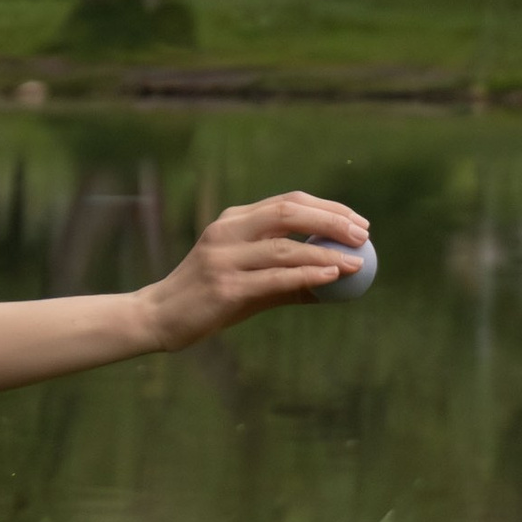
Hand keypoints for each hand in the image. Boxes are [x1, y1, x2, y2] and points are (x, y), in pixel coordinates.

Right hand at [139, 194, 369, 352]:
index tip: (358, 224)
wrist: (159, 318)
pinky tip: (331, 276)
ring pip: (284, 246)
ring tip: (356, 262)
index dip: (328, 209)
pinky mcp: (224, 287)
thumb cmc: (209, 300)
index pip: (288, 202)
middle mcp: (227, 232)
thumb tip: (338, 277)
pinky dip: (307, 274)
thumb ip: (288, 275)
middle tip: (363, 236)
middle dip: (331, 221)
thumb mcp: (249, 280)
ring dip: (325, 252)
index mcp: (234, 221)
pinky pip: (274, 277)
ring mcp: (223, 258)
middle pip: (288, 212)